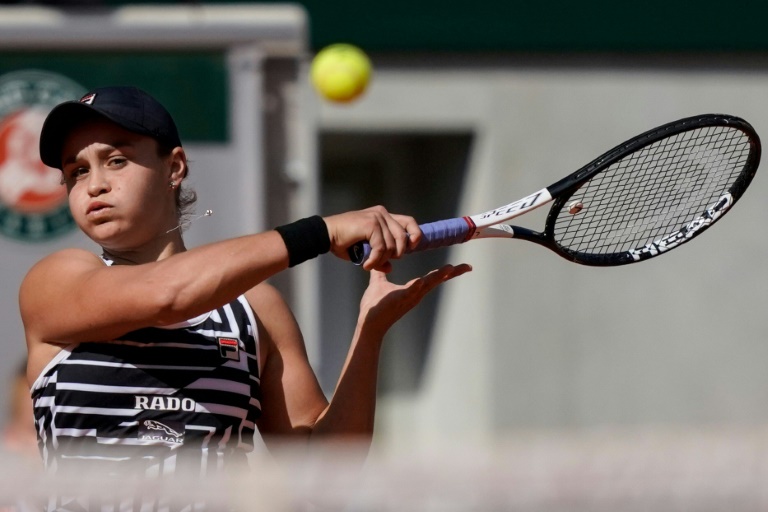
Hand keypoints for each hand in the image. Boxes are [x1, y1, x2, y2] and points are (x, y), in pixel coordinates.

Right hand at [324, 206, 421, 271]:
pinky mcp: (371, 224)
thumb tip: (390, 267)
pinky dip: (375, 260)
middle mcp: (382, 214)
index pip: (409, 222)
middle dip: (396, 253)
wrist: (326, 235)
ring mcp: (377, 217)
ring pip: (392, 245)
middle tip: (381, 261)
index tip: (411, 248)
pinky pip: (381, 248)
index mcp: (383, 215)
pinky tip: (366, 265)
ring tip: (370, 265)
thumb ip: (380, 256)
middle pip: (403, 236)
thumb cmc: (343, 241)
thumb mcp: (366, 250)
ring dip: (382, 260)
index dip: (414, 235)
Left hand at [357, 263, 472, 334]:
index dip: (447, 272)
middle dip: (451, 274)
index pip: (433, 278)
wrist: (368, 323)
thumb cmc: (374, 306)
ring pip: (426, 285)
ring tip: (450, 268)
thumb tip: (379, 260)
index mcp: (413, 289)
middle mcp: (415, 294)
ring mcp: (408, 298)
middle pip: (436, 281)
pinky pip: (408, 293)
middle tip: (466, 267)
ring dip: (437, 277)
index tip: (461, 266)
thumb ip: (380, 272)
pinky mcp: (397, 300)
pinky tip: (420, 281)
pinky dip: (415, 287)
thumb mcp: (378, 283)